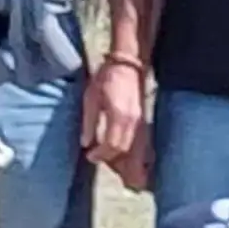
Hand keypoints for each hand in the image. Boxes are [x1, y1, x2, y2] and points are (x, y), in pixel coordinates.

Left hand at [81, 54, 146, 175]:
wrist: (127, 64)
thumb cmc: (107, 78)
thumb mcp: (91, 98)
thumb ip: (89, 122)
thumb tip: (86, 144)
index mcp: (118, 115)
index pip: (111, 144)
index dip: (100, 154)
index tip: (89, 156)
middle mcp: (132, 121)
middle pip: (124, 150)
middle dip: (111, 160)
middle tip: (97, 159)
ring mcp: (140, 121)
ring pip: (135, 149)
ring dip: (125, 160)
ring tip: (112, 164)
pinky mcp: (142, 120)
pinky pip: (139, 143)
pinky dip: (132, 152)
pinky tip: (124, 156)